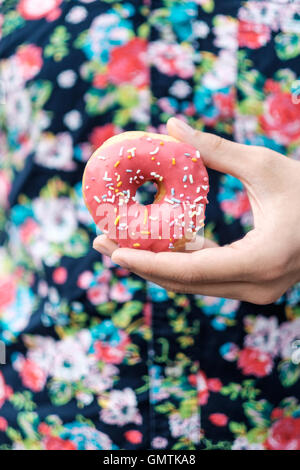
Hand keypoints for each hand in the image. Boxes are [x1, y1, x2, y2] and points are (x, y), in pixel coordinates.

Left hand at [93, 117, 299, 303]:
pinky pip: (208, 275)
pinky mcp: (254, 282)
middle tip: (103, 241)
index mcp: (260, 261)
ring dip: (156, 263)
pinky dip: (180, 260)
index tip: (111, 248)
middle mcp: (256, 286)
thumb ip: (214, 150)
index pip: (188, 271)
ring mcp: (256, 290)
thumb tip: (171, 125)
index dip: (146, 261)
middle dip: (140, 263)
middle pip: (183, 282)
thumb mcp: (263, 165)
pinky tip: (156, 241)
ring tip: (120, 241)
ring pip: (193, 283)